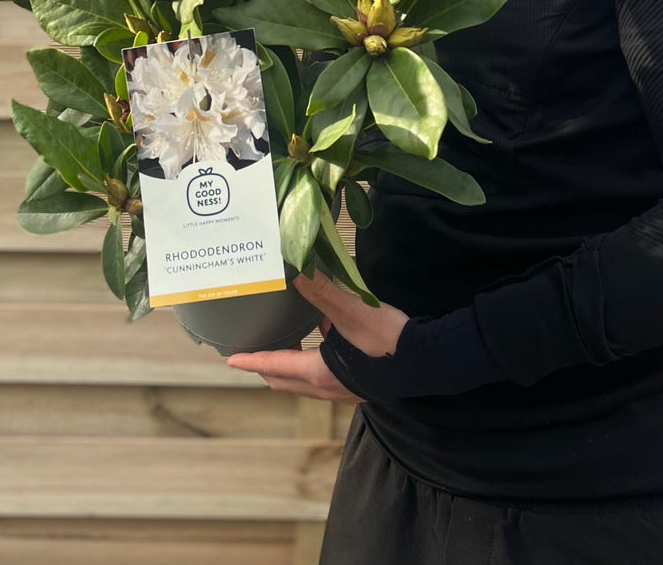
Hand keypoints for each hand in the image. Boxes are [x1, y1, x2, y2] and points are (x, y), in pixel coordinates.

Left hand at [225, 271, 409, 400]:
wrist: (431, 360)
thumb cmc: (390, 339)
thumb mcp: (352, 311)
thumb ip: (321, 291)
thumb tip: (294, 270)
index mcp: (319, 373)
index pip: (275, 367)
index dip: (252, 361)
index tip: (231, 358)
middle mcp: (328, 388)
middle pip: (286, 380)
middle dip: (267, 366)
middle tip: (253, 349)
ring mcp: (345, 391)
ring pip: (305, 381)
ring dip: (290, 364)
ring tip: (285, 339)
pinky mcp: (361, 385)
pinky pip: (324, 377)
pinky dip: (312, 362)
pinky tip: (326, 336)